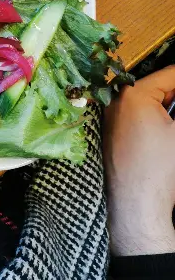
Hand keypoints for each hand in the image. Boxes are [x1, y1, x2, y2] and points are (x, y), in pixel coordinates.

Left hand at [104, 66, 174, 256]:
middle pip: (158, 87)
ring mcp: (111, 118)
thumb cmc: (159, 170)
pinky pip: (138, 117)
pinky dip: (156, 118)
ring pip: (148, 102)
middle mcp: (115, 101)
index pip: (170, 74)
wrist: (136, 205)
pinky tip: (167, 130)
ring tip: (171, 123)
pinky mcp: (112, 134)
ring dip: (168, 106)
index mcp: (132, 94)